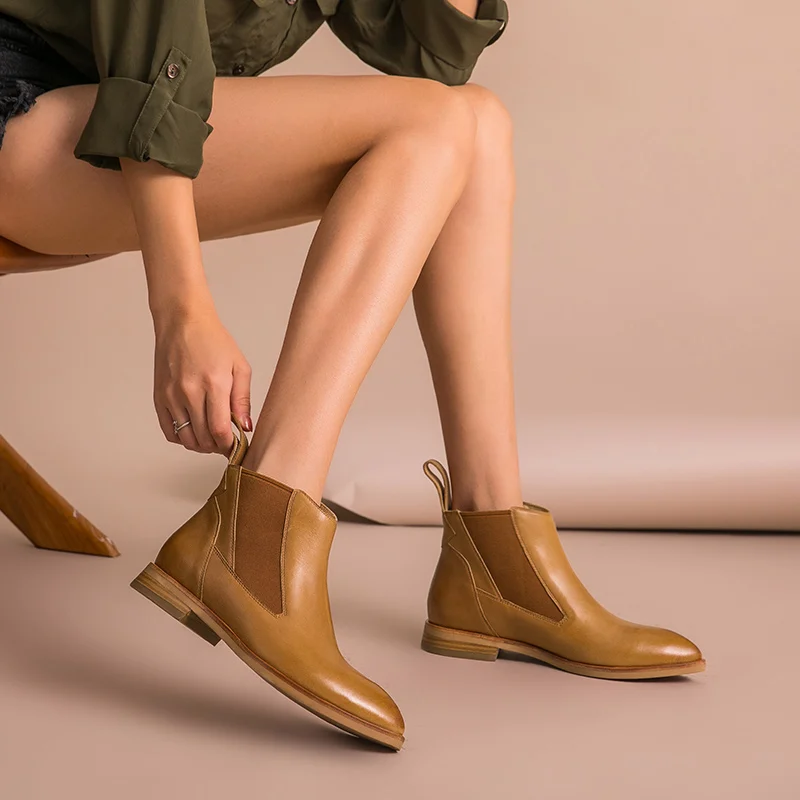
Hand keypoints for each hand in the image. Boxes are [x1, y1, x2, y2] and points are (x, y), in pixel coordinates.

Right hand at [153, 303, 252, 454]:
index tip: (236, 447)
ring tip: (212, 438)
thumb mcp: (240, 366)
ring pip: (185, 439)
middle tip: (226, 443)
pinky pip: (169, 431)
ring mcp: (171, 396)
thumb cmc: (214, 341)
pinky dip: (183, 438)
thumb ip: (243, 399)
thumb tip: (245, 427)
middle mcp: (189, 392)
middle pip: (203, 438)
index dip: (229, 445)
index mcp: (214, 384)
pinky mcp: (158, 397)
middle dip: (218, 447)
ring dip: (201, 445)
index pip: (220, 430)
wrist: (183, 322)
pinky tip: (195, 431)